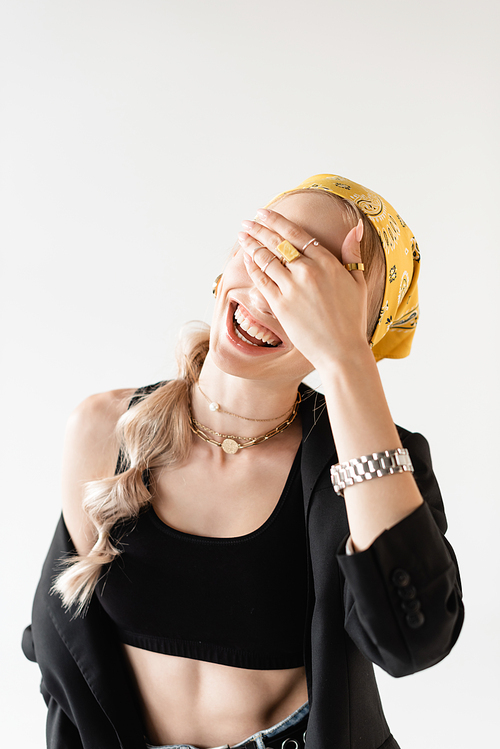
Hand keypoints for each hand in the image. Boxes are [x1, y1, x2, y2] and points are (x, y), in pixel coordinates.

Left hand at [239, 208, 369, 371]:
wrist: (342, 350)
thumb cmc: (352, 318)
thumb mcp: (357, 282)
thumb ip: (352, 253)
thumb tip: (355, 228)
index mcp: (327, 262)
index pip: (296, 233)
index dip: (276, 221)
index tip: (264, 214)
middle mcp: (308, 271)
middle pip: (277, 242)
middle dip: (259, 228)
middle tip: (247, 222)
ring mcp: (292, 288)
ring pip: (266, 259)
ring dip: (251, 244)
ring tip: (243, 236)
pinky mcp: (280, 305)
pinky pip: (261, 280)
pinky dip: (252, 266)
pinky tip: (246, 258)